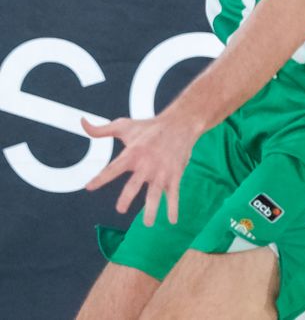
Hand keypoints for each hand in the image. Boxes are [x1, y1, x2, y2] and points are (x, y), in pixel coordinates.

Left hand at [83, 112, 203, 225]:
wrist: (181, 123)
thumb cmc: (148, 127)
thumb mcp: (124, 125)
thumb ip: (100, 130)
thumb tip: (81, 122)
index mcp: (132, 153)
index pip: (112, 168)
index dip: (100, 178)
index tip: (89, 187)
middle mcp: (146, 164)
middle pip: (134, 184)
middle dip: (127, 197)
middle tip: (120, 209)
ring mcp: (161, 171)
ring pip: (155, 193)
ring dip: (151, 209)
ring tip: (147, 224)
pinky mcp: (174, 175)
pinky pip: (174, 194)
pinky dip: (173, 207)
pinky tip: (172, 221)